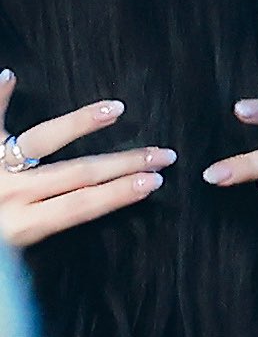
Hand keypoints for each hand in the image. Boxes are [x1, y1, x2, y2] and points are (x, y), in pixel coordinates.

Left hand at [0, 70, 174, 247]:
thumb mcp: (3, 262)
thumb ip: (30, 235)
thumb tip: (62, 221)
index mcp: (22, 225)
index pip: (84, 205)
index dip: (123, 194)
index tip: (155, 183)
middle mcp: (13, 193)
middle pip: (80, 173)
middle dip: (126, 164)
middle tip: (163, 154)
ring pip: (44, 140)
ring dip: (82, 123)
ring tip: (116, 110)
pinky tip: (8, 75)